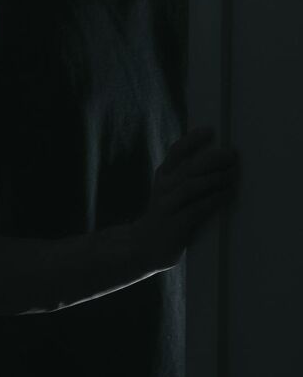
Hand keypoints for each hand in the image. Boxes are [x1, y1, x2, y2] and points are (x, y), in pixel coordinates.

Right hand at [133, 126, 238, 272]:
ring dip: (216, 178)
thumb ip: (185, 177)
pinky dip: (214, 200)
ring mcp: (167, 205)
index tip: (211, 131)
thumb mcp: (169, 191)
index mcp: (163, 176)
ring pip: (192, 185)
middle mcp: (163, 187)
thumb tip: (218, 162)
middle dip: (213, 159)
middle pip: (189, 166)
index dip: (192, 139)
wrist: (142, 246)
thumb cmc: (165, 216)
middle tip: (232, 155)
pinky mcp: (175, 224)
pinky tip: (228, 195)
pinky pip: (197, 208)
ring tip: (233, 175)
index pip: (176, 151)